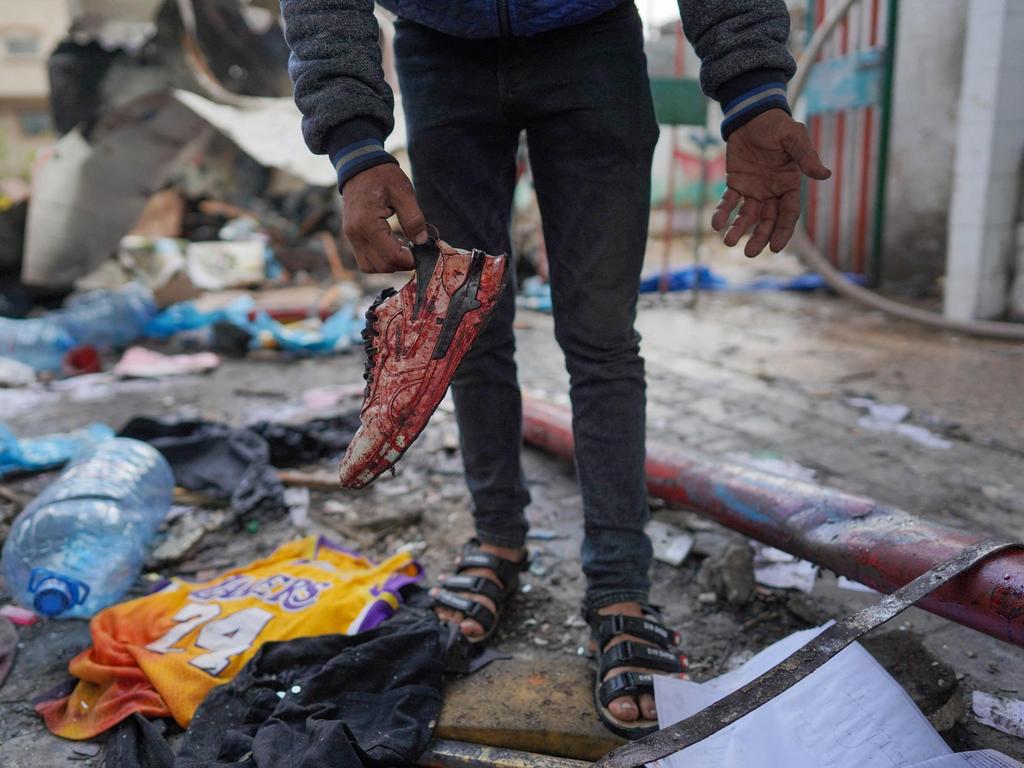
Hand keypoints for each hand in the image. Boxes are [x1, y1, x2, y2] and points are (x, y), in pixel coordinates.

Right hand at [342, 164, 427, 271]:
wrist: (359, 167)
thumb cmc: (382, 176)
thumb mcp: (403, 192)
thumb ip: (413, 218)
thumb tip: (422, 241)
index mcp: (368, 223)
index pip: (392, 256)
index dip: (410, 259)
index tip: (422, 252)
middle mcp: (355, 234)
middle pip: (382, 266)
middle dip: (401, 264)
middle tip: (416, 252)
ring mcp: (351, 236)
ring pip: (370, 266)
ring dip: (390, 265)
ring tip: (404, 250)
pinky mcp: (351, 236)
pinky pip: (364, 259)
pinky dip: (379, 260)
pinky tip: (392, 247)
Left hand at [712, 109, 830, 257]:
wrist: (753, 115)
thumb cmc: (777, 126)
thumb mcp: (794, 137)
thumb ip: (806, 157)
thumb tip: (824, 175)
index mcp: (789, 184)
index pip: (788, 213)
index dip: (782, 231)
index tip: (774, 247)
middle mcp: (772, 191)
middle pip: (767, 220)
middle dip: (759, 237)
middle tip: (750, 253)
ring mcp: (754, 189)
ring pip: (747, 215)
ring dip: (738, 229)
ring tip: (728, 242)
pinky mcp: (736, 183)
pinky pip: (729, 202)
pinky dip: (723, 213)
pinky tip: (716, 224)